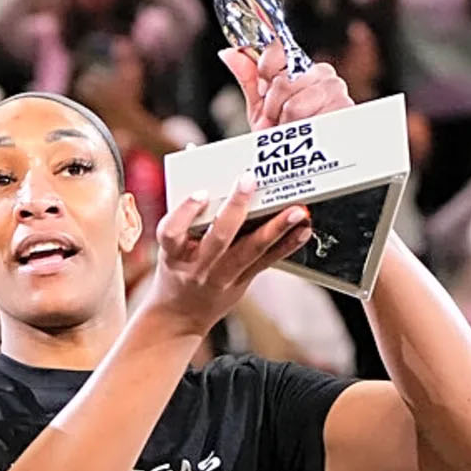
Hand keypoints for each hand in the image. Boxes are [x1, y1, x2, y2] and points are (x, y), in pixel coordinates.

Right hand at [137, 173, 312, 336]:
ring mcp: (222, 277)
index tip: (200, 193)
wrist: (178, 317)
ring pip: (250, 250)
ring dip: (276, 228)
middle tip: (249, 180)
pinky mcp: (242, 282)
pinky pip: (267, 262)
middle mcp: (198, 266)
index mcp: (172, 254)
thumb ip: (184, 208)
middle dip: (236, 208)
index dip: (185, 212)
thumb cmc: (174, 270)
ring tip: (296, 210)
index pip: (171, 232)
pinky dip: (287, 244)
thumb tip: (194, 153)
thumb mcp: (167, 245)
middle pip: (218, 237)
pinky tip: (302, 229)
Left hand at [220, 40, 351, 130]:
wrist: (301, 159)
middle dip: (271, 106)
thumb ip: (247, 77)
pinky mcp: (345, 110)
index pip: (277, 49)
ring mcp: (335, 89)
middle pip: (282, 81)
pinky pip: (310, 121)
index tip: (263, 86)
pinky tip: (307, 133)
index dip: (264, 70)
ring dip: (285, 123)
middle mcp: (320, 72)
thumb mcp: (259, 104)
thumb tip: (228, 53)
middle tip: (276, 119)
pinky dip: (301, 132)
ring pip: (294, 104)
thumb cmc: (282, 131)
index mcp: (300, 65)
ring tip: (291, 128)